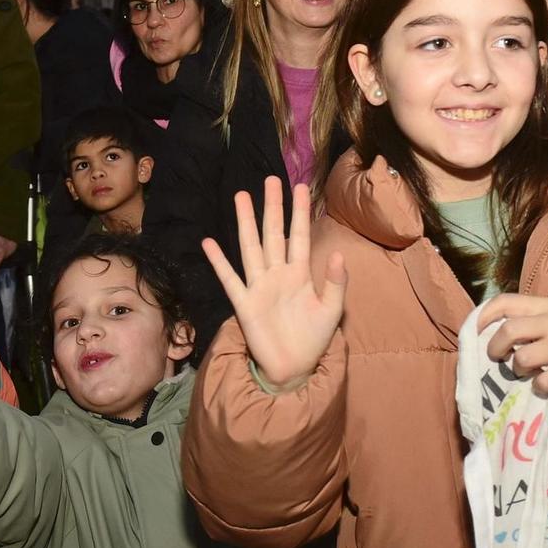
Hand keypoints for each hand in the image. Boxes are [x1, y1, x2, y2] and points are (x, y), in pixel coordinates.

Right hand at [203, 177, 345, 389]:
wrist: (294, 368)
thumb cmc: (314, 339)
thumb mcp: (332, 310)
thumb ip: (336, 283)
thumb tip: (338, 253)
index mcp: (300, 274)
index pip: (300, 236)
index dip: (299, 213)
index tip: (300, 188)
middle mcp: (278, 274)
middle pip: (273, 234)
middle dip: (272, 208)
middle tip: (270, 180)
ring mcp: (259, 286)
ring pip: (251, 248)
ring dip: (246, 223)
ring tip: (241, 197)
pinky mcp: (244, 304)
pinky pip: (230, 279)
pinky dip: (219, 262)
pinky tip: (209, 243)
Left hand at [478, 293, 547, 396]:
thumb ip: (524, 320)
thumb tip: (483, 331)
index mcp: (547, 305)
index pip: (505, 302)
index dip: (483, 316)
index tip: (476, 332)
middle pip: (509, 330)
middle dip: (495, 348)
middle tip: (497, 358)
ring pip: (522, 359)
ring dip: (518, 370)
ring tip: (526, 371)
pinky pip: (543, 382)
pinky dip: (538, 387)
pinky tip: (544, 383)